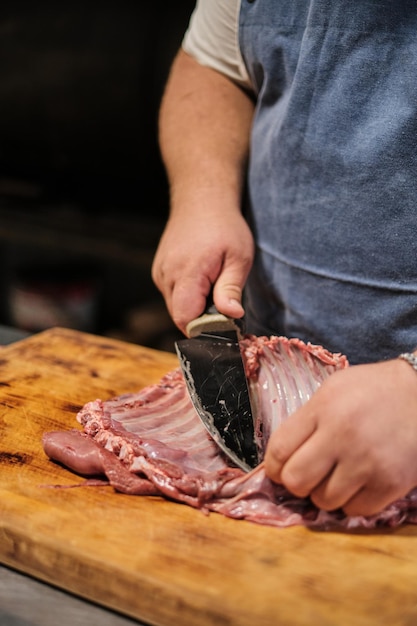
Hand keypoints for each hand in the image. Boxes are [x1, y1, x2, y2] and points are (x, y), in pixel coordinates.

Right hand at [152, 206, 253, 333]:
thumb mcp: (238, 257)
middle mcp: (166, 275)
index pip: (186, 319)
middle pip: (180, 317)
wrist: (201, 200)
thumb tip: (232, 316)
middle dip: (203, 319)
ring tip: (214, 286)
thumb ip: (231, 288)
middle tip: (224, 304)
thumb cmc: (224, 227)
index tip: (225, 325)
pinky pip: (173, 296)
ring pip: (176, 308)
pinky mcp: (159, 272)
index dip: (205, 329)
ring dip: (195, 307)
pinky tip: (203, 280)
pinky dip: (188, 297)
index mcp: (187, 273)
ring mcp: (160, 273)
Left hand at [264, 358, 416, 515]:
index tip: (279, 469)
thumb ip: (306, 420)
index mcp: (323, 409)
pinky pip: (355, 510)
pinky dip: (352, 502)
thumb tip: (281, 456)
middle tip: (308, 476)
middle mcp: (342, 436)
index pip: (280, 450)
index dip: (273, 467)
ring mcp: (367, 462)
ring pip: (324, 501)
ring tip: (338, 477)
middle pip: (296, 481)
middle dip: (296, 483)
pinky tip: (358, 484)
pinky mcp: (390, 482)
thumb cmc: (373, 390)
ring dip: (325, 494)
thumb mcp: (332, 391)